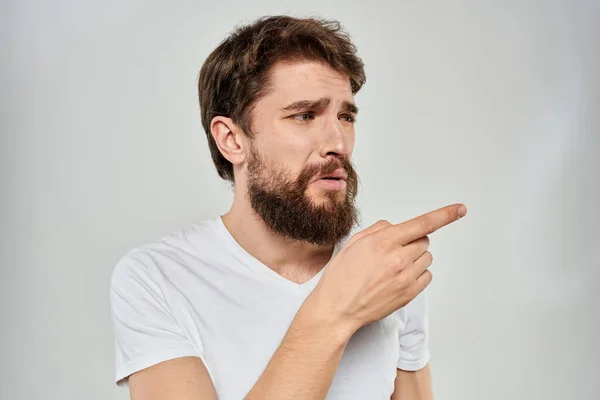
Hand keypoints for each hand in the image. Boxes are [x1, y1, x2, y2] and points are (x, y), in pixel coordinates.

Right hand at [308, 204, 466, 333]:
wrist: (337, 309)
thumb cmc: (341, 277)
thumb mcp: (354, 243)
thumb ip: (378, 230)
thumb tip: (395, 227)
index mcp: (384, 241)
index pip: (423, 223)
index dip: (445, 215)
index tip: (459, 210)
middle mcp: (398, 258)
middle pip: (424, 240)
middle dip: (411, 241)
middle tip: (392, 251)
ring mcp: (406, 277)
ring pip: (426, 258)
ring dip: (415, 258)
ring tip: (392, 267)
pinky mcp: (409, 294)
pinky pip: (427, 276)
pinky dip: (417, 274)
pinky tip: (398, 278)